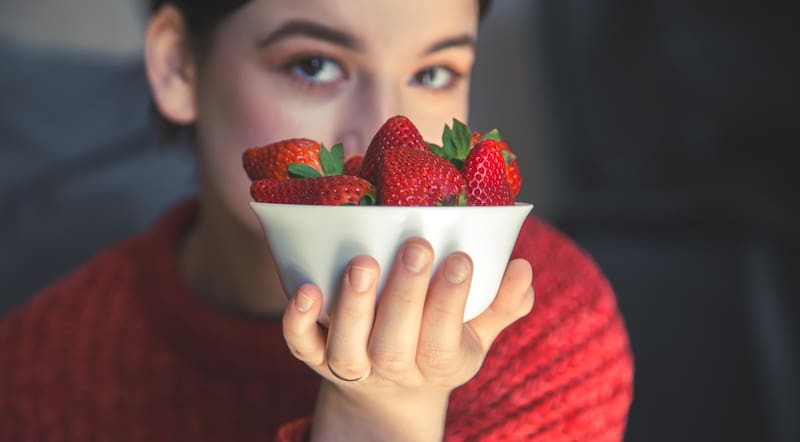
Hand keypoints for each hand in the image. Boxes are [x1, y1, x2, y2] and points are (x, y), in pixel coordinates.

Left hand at [282, 238, 533, 441]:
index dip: (452, 301)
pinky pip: (301, 346)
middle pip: (395, 344)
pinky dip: (297, 322)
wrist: (389, 389)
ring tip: (364, 262)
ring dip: (355, 306)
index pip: (444, 339)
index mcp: (437, 363)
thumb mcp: (477, 334)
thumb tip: (524, 268)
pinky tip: (304, 288)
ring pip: (348, 346)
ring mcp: (352, 365)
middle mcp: (392, 369)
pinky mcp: (315, 356)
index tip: (462, 258)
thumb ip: (504, 305)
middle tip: (417, 246)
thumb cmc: (437, 346)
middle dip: (407, 295)